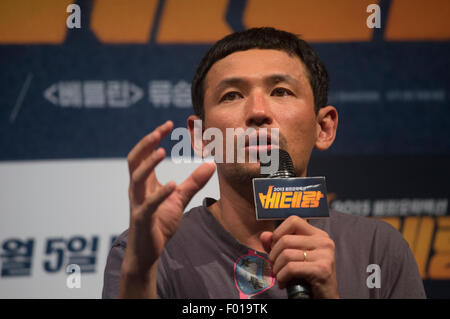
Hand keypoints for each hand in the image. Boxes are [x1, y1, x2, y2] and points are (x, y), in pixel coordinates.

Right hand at [120, 121, 215, 295]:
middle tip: (160, 130)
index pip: (143, 155)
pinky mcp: (142, 219)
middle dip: (145, 144)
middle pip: (134, 160)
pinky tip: (173, 185)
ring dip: (147, 164)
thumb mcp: (179, 199)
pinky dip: (160, 194)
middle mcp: (138, 190)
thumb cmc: (159, 223)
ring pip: (136, 179)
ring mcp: (138, 204)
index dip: (153, 138)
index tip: (168, 124)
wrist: (148, 251)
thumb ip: (194, 182)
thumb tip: (211, 165)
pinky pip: (148, 205)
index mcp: (145, 183)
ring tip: (161, 152)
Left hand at [260, 216, 338, 298]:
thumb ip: (276, 244)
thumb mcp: (291, 257)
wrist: (324, 297)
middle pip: (285, 240)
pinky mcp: (322, 269)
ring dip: (277, 269)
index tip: (276, 247)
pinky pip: (291, 268)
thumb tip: (264, 235)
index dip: (279, 232)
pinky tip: (283, 283)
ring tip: (279, 276)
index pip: (293, 220)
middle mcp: (324, 241)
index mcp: (318, 235)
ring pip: (286, 254)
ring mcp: (325, 254)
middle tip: (275, 267)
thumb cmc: (306, 276)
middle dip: (274, 256)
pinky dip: (282, 277)